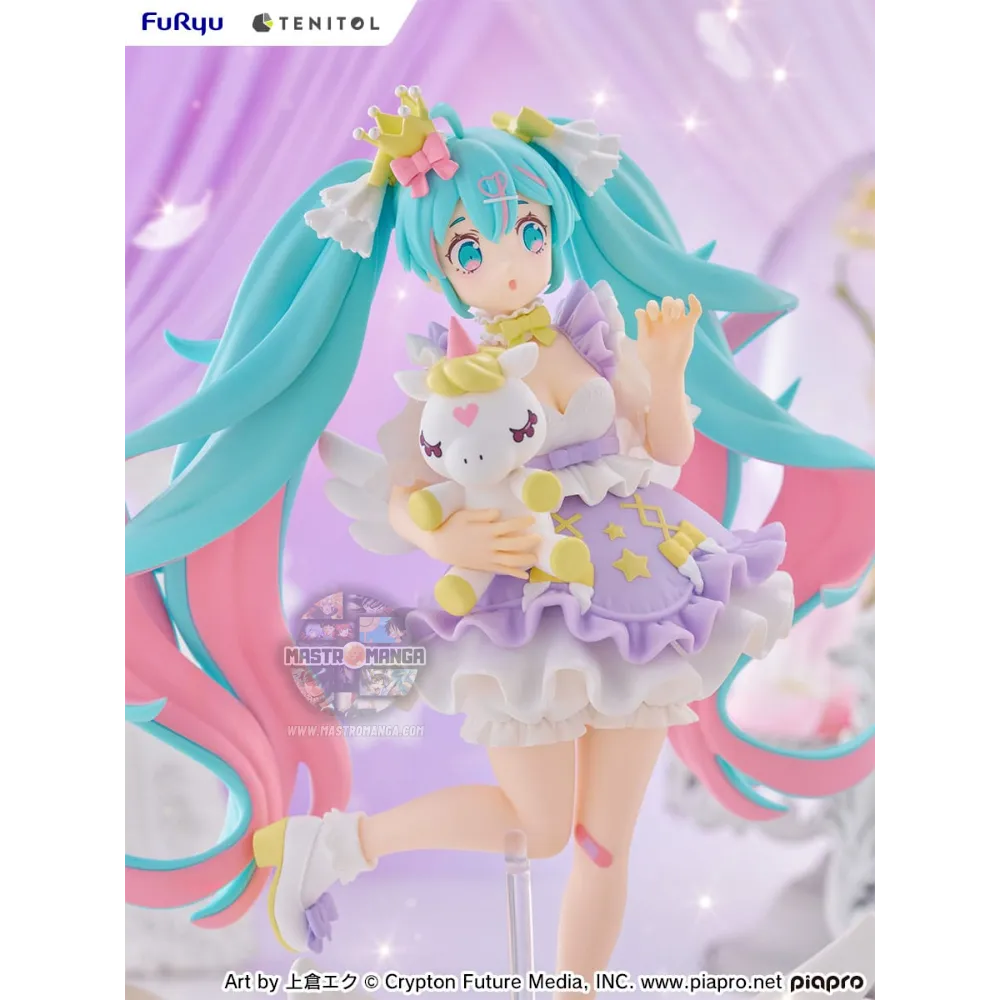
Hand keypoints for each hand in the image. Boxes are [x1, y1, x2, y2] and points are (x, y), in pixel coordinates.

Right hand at [423, 508, 540, 579]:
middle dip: (529, 541)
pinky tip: (524, 575)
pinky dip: (514, 573)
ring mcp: (487, 557)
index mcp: (486, 530)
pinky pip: (502, 571)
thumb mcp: (464, 515)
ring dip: (525, 558)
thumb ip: (482, 514)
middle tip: (539, 537)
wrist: (438, 545)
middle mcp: (490, 545)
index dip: (522, 522)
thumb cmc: (450, 526)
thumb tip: (498, 513)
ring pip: (511, 559)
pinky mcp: (484, 566)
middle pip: (515, 544)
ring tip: (535, 556)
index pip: (510, 526)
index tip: (532, 519)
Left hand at [635, 294, 702, 378]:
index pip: (652, 305)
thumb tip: (640, 310)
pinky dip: (695, 303)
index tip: (652, 318)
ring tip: (674, 318)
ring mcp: (677, 323)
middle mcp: (665, 320)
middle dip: (666, 305)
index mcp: (652, 322)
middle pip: (667, 301)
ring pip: (679, 303)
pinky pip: (695, 311)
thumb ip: (642, 326)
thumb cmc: (651, 359)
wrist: (666, 370)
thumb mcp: (643, 342)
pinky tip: (691, 298)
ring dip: (676, 305)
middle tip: (665, 319)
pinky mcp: (689, 326)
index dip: (652, 307)